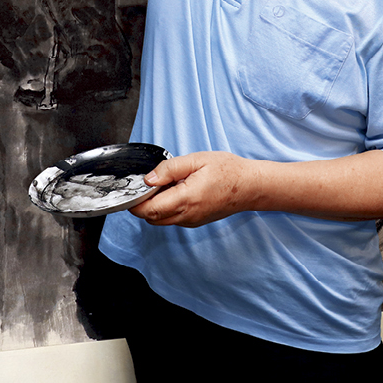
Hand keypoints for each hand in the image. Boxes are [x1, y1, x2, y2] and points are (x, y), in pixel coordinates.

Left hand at [128, 151, 255, 227]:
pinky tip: (176, 191)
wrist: (250, 186)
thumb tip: (148, 179)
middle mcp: (186, 216)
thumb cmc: (227, 170)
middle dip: (142, 203)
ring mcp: (190, 222)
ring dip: (155, 206)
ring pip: (160, 220)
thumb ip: (170, 168)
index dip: (134, 201)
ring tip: (166, 185)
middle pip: (150, 218)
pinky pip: (172, 219)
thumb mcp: (197, 160)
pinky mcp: (195, 222)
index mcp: (185, 199)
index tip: (132, 189)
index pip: (147, 210)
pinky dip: (166, 208)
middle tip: (150, 182)